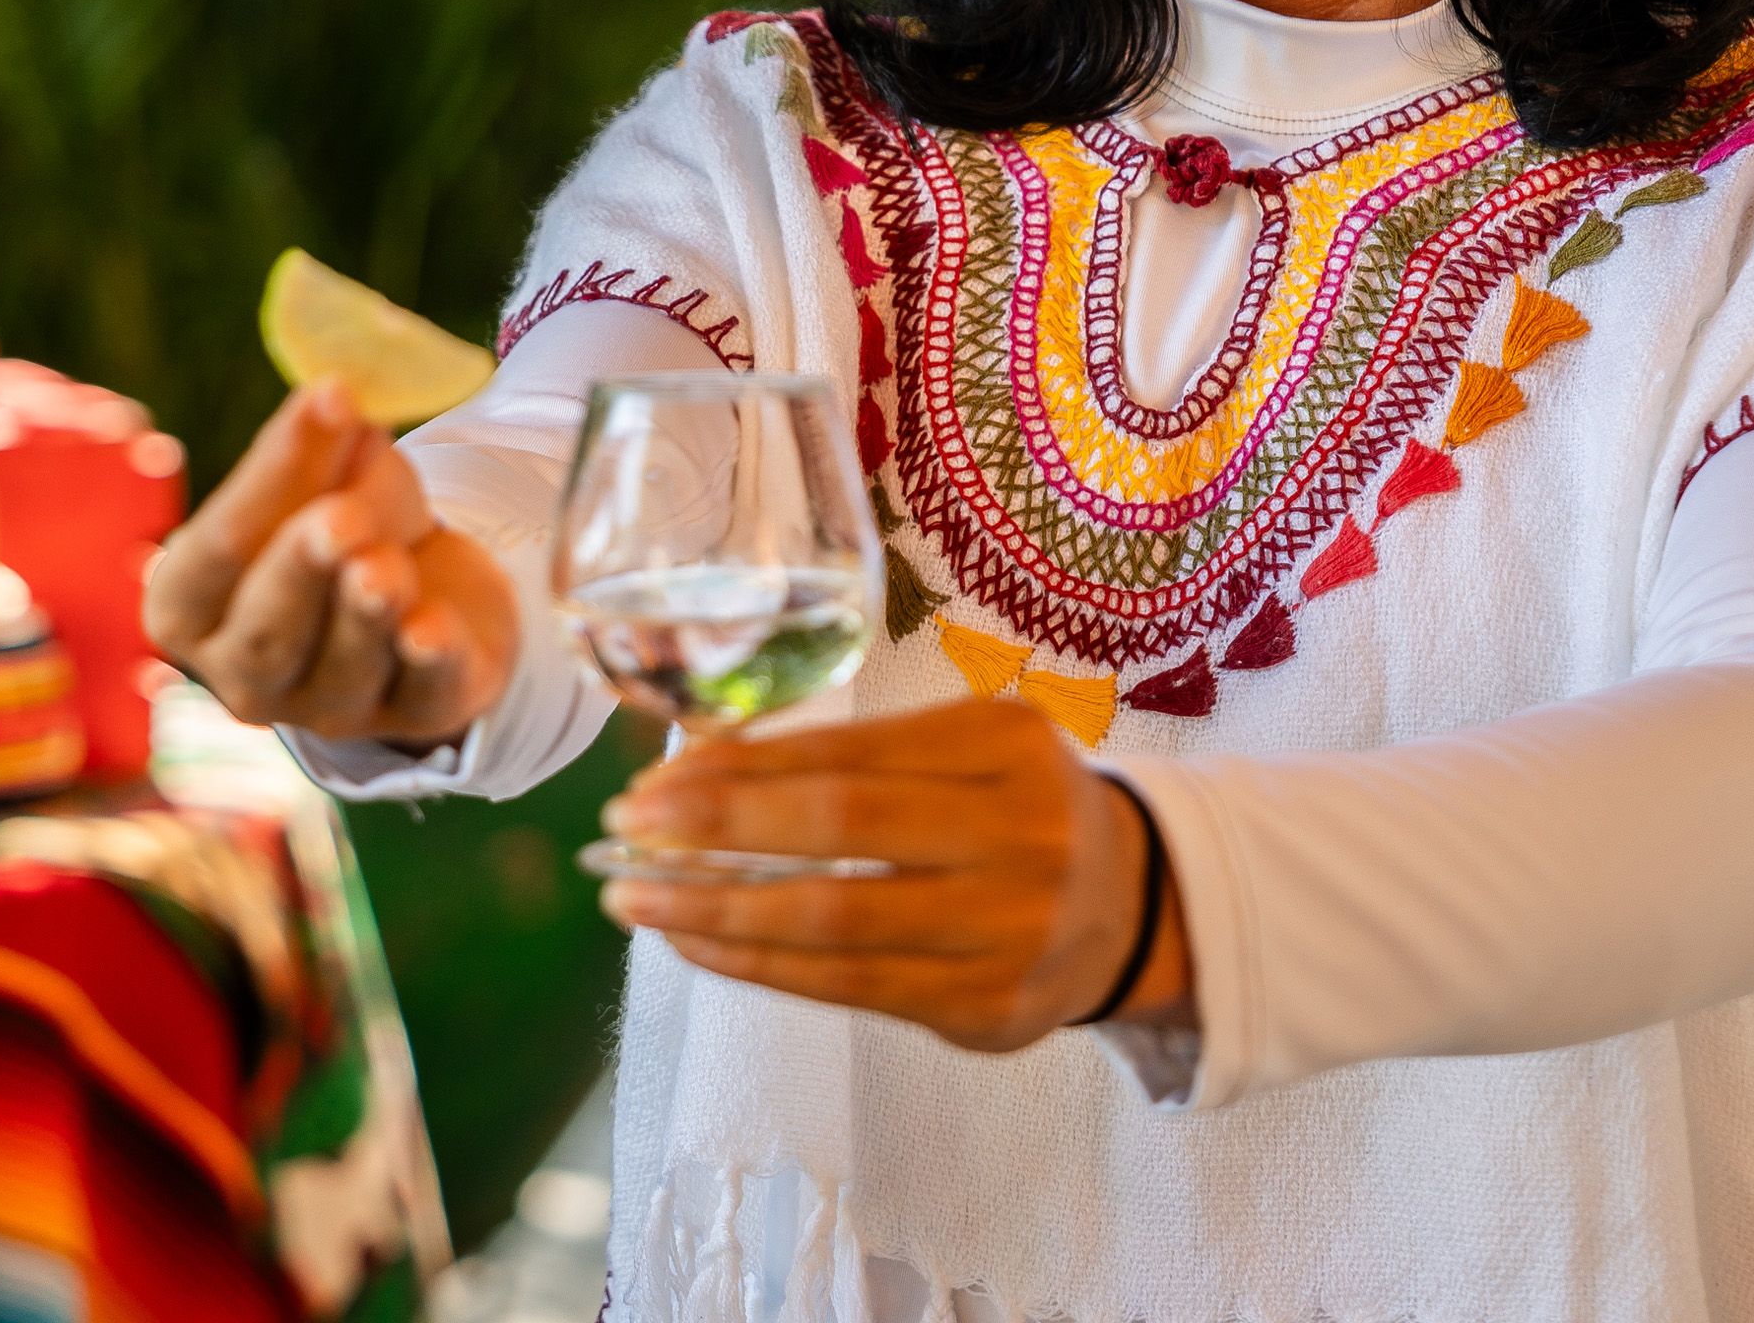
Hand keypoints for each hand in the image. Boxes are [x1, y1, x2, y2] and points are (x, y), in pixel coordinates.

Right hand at [142, 383, 519, 745]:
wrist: (425, 587)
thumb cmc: (345, 518)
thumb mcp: (327, 473)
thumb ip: (322, 445)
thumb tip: (336, 393)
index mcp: (189, 605)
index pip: (219, 546)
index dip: (271, 476)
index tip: (327, 399)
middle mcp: (245, 672)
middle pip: (266, 629)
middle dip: (302, 570)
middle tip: (341, 520)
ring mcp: (328, 707)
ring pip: (343, 666)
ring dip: (366, 611)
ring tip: (384, 567)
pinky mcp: (415, 717)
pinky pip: (421, 695)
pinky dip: (426, 662)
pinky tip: (429, 632)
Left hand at [600, 699, 1193, 1047]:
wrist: (1130, 907)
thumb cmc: (1014, 809)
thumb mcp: (963, 748)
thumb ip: (855, 755)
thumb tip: (699, 768)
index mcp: (1005, 744)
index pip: (846, 752)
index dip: (739, 767)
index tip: (653, 779)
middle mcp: (1018, 834)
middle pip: (838, 828)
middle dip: (714, 830)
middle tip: (623, 831)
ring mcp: (1007, 930)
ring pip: (834, 921)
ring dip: (715, 909)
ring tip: (634, 898)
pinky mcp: (986, 1008)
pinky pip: (848, 987)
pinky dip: (758, 964)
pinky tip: (697, 943)